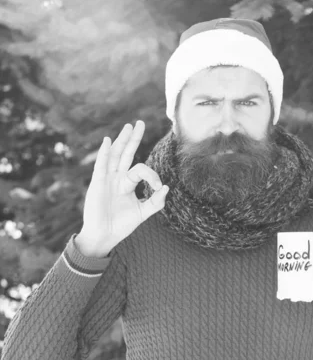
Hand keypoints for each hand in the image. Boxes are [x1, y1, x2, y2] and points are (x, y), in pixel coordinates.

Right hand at [79, 121, 168, 255]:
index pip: (141, 170)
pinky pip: (101, 166)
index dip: (152, 175)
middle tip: (140, 123)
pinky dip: (104, 153)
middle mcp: (117, 178)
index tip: (159, 187)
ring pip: (115, 156)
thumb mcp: (142, 213)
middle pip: (126, 154)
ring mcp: (107, 180)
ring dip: (121, 141)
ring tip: (129, 126)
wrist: (104, 236)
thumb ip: (155, 202)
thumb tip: (167, 187)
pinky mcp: (98, 184)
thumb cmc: (121, 226)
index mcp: (127, 184)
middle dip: (133, 139)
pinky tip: (108, 141)